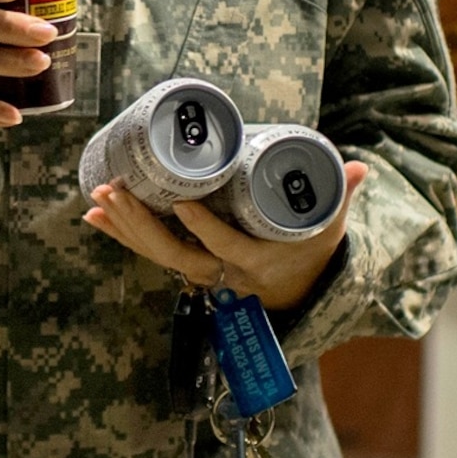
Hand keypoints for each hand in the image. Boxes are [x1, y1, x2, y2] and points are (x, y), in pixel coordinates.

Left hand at [83, 160, 368, 312]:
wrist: (298, 289)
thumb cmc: (312, 250)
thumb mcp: (328, 225)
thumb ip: (341, 194)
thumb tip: (362, 167)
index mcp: (255, 262)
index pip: (224, 247)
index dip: (202, 229)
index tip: (181, 203)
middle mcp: (222, 273)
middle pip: (175, 254)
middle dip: (142, 225)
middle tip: (116, 192)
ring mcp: (201, 272)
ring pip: (156, 255)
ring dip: (124, 228)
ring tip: (97, 200)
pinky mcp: (185, 264)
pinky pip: (148, 253)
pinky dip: (121, 235)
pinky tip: (94, 215)